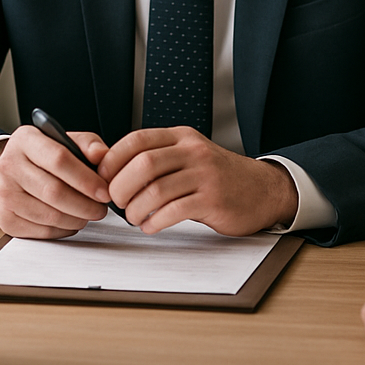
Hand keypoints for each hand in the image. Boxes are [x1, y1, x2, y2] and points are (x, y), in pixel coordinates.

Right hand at [0, 126, 110, 238]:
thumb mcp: (63, 140)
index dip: (86, 179)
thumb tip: (102, 155)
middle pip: (54, 192)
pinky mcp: (6, 219)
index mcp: (25, 140)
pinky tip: (71, 220)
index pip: (59, 159)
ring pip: (50, 215)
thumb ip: (87, 144)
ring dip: (77, 219)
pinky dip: (63, 229)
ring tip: (89, 213)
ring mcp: (5, 194)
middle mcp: (9, 165)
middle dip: (85, 204)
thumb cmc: (42, 156)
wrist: (9, 173)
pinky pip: (42, 231)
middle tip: (101, 208)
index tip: (104, 191)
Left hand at [96, 126, 297, 235]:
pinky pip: (175, 211)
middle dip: (120, 186)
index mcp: (181, 137)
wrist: (261, 189)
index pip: (137, 139)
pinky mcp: (214, 200)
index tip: (103, 177)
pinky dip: (155, 222)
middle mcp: (193, 151)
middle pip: (143, 164)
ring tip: (134, 217)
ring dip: (136, 209)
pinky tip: (151, 226)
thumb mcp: (188, 156)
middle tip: (116, 202)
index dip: (113, 158)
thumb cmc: (217, 176)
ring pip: (156, 190)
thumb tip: (110, 169)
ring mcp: (205, 174)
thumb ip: (158, 158)